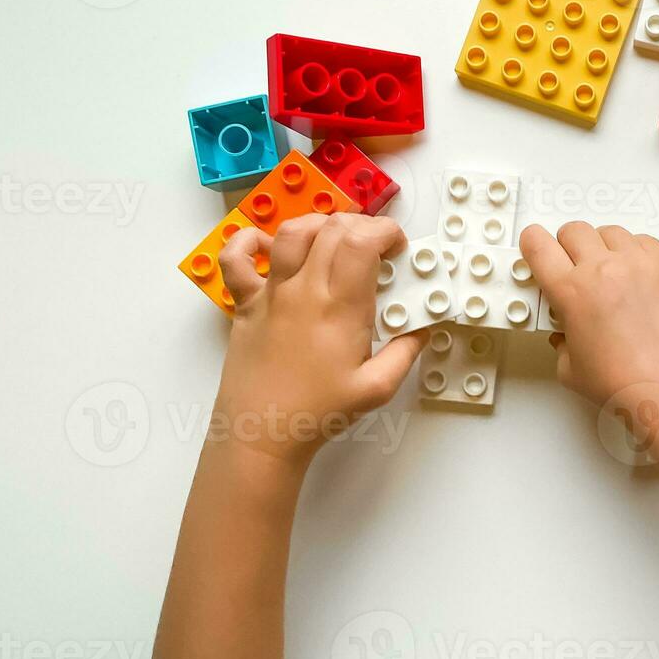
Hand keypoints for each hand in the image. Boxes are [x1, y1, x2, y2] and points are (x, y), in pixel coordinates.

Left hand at [214, 212, 424, 464]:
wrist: (261, 435)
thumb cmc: (319, 413)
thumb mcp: (378, 387)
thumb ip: (406, 351)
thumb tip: (424, 325)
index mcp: (341, 306)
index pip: (363, 239)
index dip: (385, 231)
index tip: (396, 248)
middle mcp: (305, 289)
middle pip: (332, 228)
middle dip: (361, 225)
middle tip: (373, 248)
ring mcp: (271, 293)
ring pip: (291, 232)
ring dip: (318, 224)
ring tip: (332, 239)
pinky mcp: (245, 304)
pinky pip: (235, 258)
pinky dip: (247, 241)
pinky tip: (267, 248)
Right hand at [519, 222, 658, 407]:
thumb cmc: (627, 384)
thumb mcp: (570, 369)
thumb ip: (561, 341)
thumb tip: (564, 333)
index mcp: (571, 292)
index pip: (538, 244)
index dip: (532, 244)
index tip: (535, 247)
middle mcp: (603, 270)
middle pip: (572, 231)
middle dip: (566, 247)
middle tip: (571, 267)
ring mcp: (637, 264)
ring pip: (608, 232)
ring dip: (600, 247)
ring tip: (605, 272)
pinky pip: (642, 240)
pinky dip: (633, 250)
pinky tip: (632, 272)